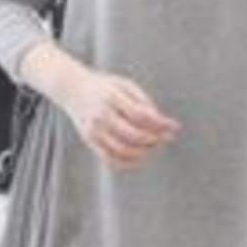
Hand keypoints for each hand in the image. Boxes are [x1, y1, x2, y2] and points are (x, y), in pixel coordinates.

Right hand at [60, 66, 181, 169]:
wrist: (72, 89)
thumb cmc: (103, 86)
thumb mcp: (125, 84)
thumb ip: (143, 102)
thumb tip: (160, 122)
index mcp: (112, 97)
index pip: (140, 115)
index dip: (160, 124)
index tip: (174, 126)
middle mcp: (101, 115)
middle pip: (133, 135)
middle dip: (154, 140)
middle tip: (166, 138)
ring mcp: (94, 130)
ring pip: (122, 150)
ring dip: (143, 152)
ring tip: (155, 147)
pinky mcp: (89, 140)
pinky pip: (110, 158)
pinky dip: (128, 162)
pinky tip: (141, 157)